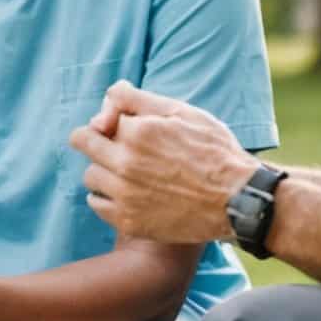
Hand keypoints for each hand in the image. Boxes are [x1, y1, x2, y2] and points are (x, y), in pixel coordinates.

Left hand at [69, 81, 257, 243]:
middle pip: (83, 143)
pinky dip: (108, 198)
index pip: (99, 121)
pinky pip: (96, 204)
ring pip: (89, 176)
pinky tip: (131, 194)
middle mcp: (126, 163)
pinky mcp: (129, 221)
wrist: (237, 200)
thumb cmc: (213, 150)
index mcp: (138, 132)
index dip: (114, 123)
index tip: (131, 130)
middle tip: (122, 150)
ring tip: (132, 174)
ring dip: (104, 172)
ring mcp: (125, 195)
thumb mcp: (180, 111)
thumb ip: (135, 100)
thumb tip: (106, 98)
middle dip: (99, 142)